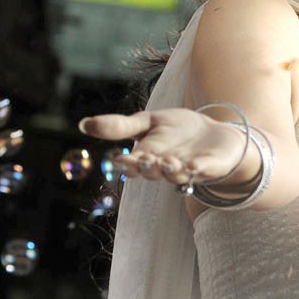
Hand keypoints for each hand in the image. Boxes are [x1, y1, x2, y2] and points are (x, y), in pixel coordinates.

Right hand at [78, 108, 245, 187]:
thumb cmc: (178, 130)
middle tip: (145, 161)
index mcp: (147, 157)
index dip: (128, 164)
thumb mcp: (148, 122)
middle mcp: (165, 168)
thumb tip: (84, 124)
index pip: (133, 164)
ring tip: (167, 163)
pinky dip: (198, 169)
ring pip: (176, 175)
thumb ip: (121, 126)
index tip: (122, 159)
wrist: (215, 133)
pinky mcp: (210, 167)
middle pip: (154, 172)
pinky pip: (203, 171)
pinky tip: (194, 165)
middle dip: (148, 167)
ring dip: (171, 171)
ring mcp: (188, 169)